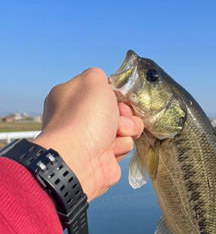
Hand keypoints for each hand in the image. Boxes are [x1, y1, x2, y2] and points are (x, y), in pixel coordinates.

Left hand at [33, 68, 143, 200]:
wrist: (80, 158)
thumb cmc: (85, 116)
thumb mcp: (92, 81)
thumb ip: (99, 75)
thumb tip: (104, 84)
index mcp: (71, 98)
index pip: (100, 92)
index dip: (113, 94)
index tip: (117, 97)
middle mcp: (79, 119)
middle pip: (116, 110)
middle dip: (123, 113)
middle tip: (118, 117)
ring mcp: (92, 139)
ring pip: (125, 128)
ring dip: (126, 129)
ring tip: (115, 134)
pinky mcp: (105, 157)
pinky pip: (123, 146)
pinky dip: (121, 146)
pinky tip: (111, 150)